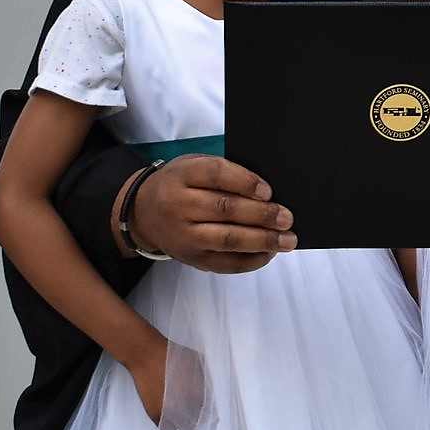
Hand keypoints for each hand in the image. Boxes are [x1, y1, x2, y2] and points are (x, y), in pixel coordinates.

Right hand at [123, 156, 296, 272]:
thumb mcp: (192, 166)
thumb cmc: (178, 185)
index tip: (268, 191)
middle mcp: (178, 205)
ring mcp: (184, 236)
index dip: (245, 182)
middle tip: (286, 217)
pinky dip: (252, 260)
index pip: (216, 174)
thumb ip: (223, 172)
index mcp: (182, 175)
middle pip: (226, 209)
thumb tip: (267, 192)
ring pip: (228, 239)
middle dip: (262, 215)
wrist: (142, 213)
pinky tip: (269, 253)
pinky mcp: (191, 258)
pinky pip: (226, 263)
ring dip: (263, 240)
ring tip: (287, 239)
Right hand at [128, 338, 208, 429]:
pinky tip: (168, 413)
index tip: (203, 404)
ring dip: (183, 421)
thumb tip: (208, 389)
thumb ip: (205, 378)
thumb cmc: (170, 354)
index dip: (206, 406)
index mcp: (198, 392)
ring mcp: (170, 412)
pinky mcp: (155, 414)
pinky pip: (166, 429)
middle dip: (197, 416)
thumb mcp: (197, 361)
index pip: (210, 409)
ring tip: (180, 411)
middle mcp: (185, 405)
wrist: (146, 355)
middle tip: (193, 409)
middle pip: (198, 422)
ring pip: (184, 428)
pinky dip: (168, 423)